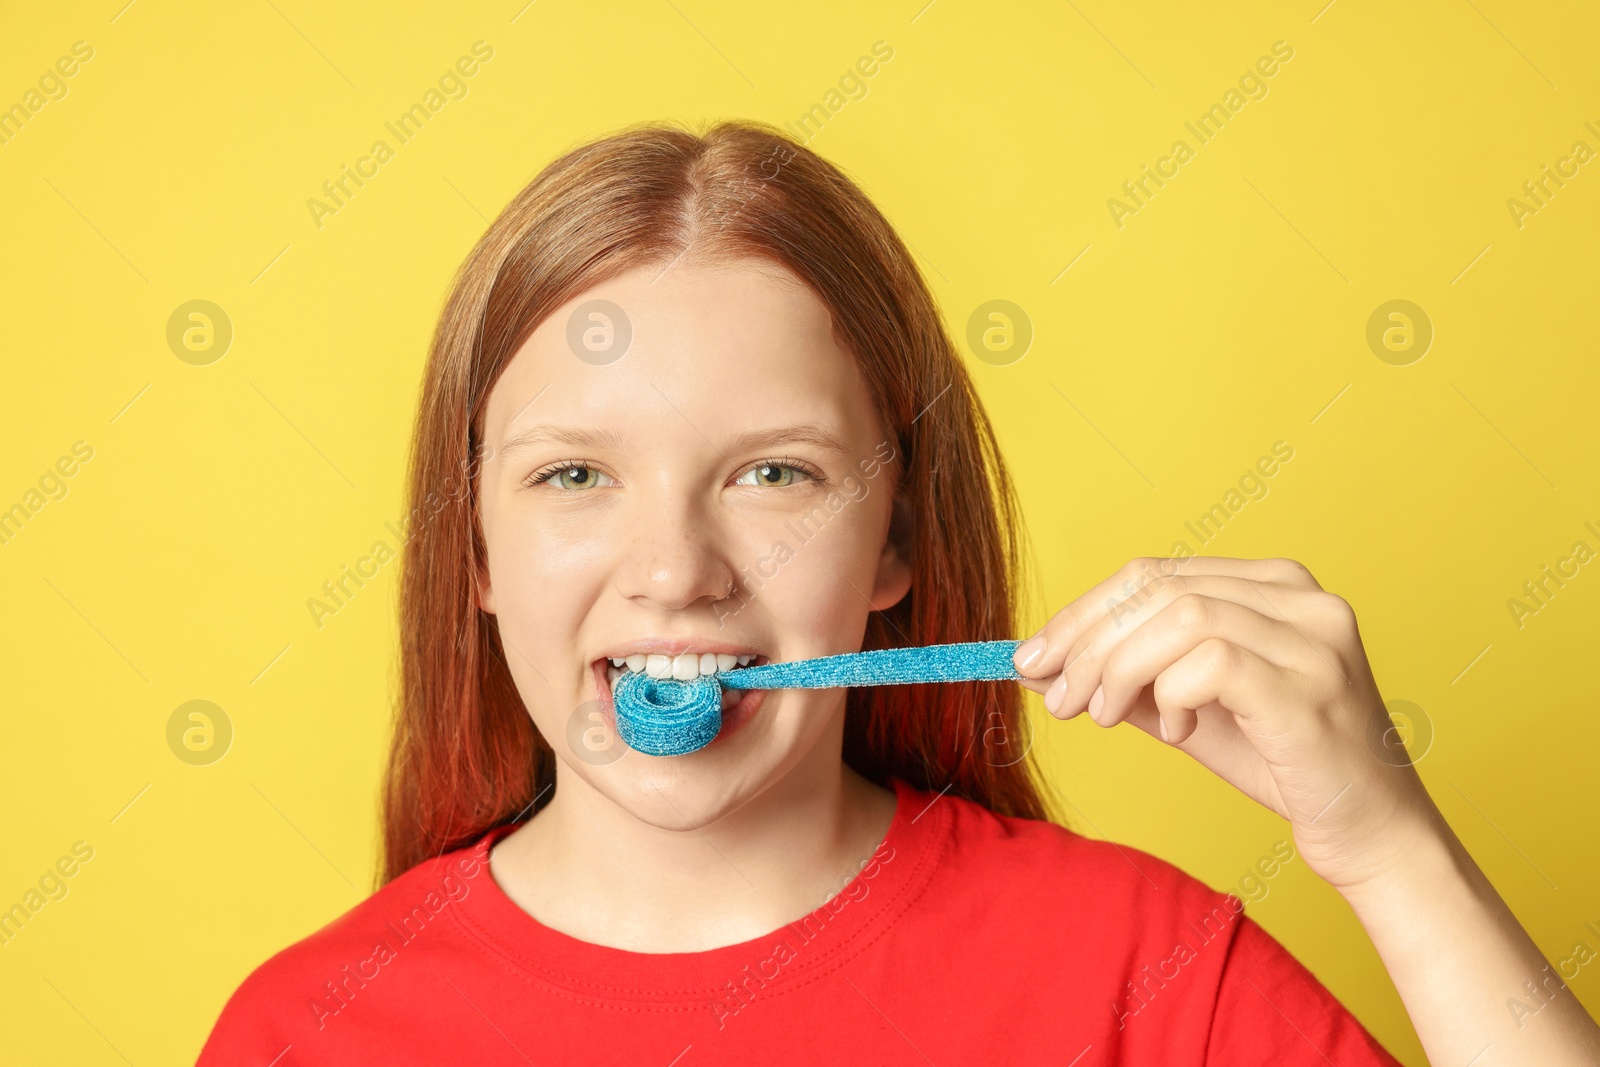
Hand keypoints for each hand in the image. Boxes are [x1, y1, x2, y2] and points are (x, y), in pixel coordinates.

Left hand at [1012, 556, 1442, 893]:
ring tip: (1101, 716)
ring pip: (1178, 617)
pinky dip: (1170, 694)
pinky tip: (1175, 730)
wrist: (1369, 832)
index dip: (1082, 613)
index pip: (1152, 574)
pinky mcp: (1310, 686)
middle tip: (1053, 695)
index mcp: (1272, 584)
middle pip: (1157, 588)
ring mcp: (1313, 637)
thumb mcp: (1186, 708)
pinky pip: (1209, 663)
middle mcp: (1301, 595)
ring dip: (1118, 668)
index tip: (1032, 659)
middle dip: (1086, 641)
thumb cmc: (1279, 763)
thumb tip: (1039, 665)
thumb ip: (1126, 677)